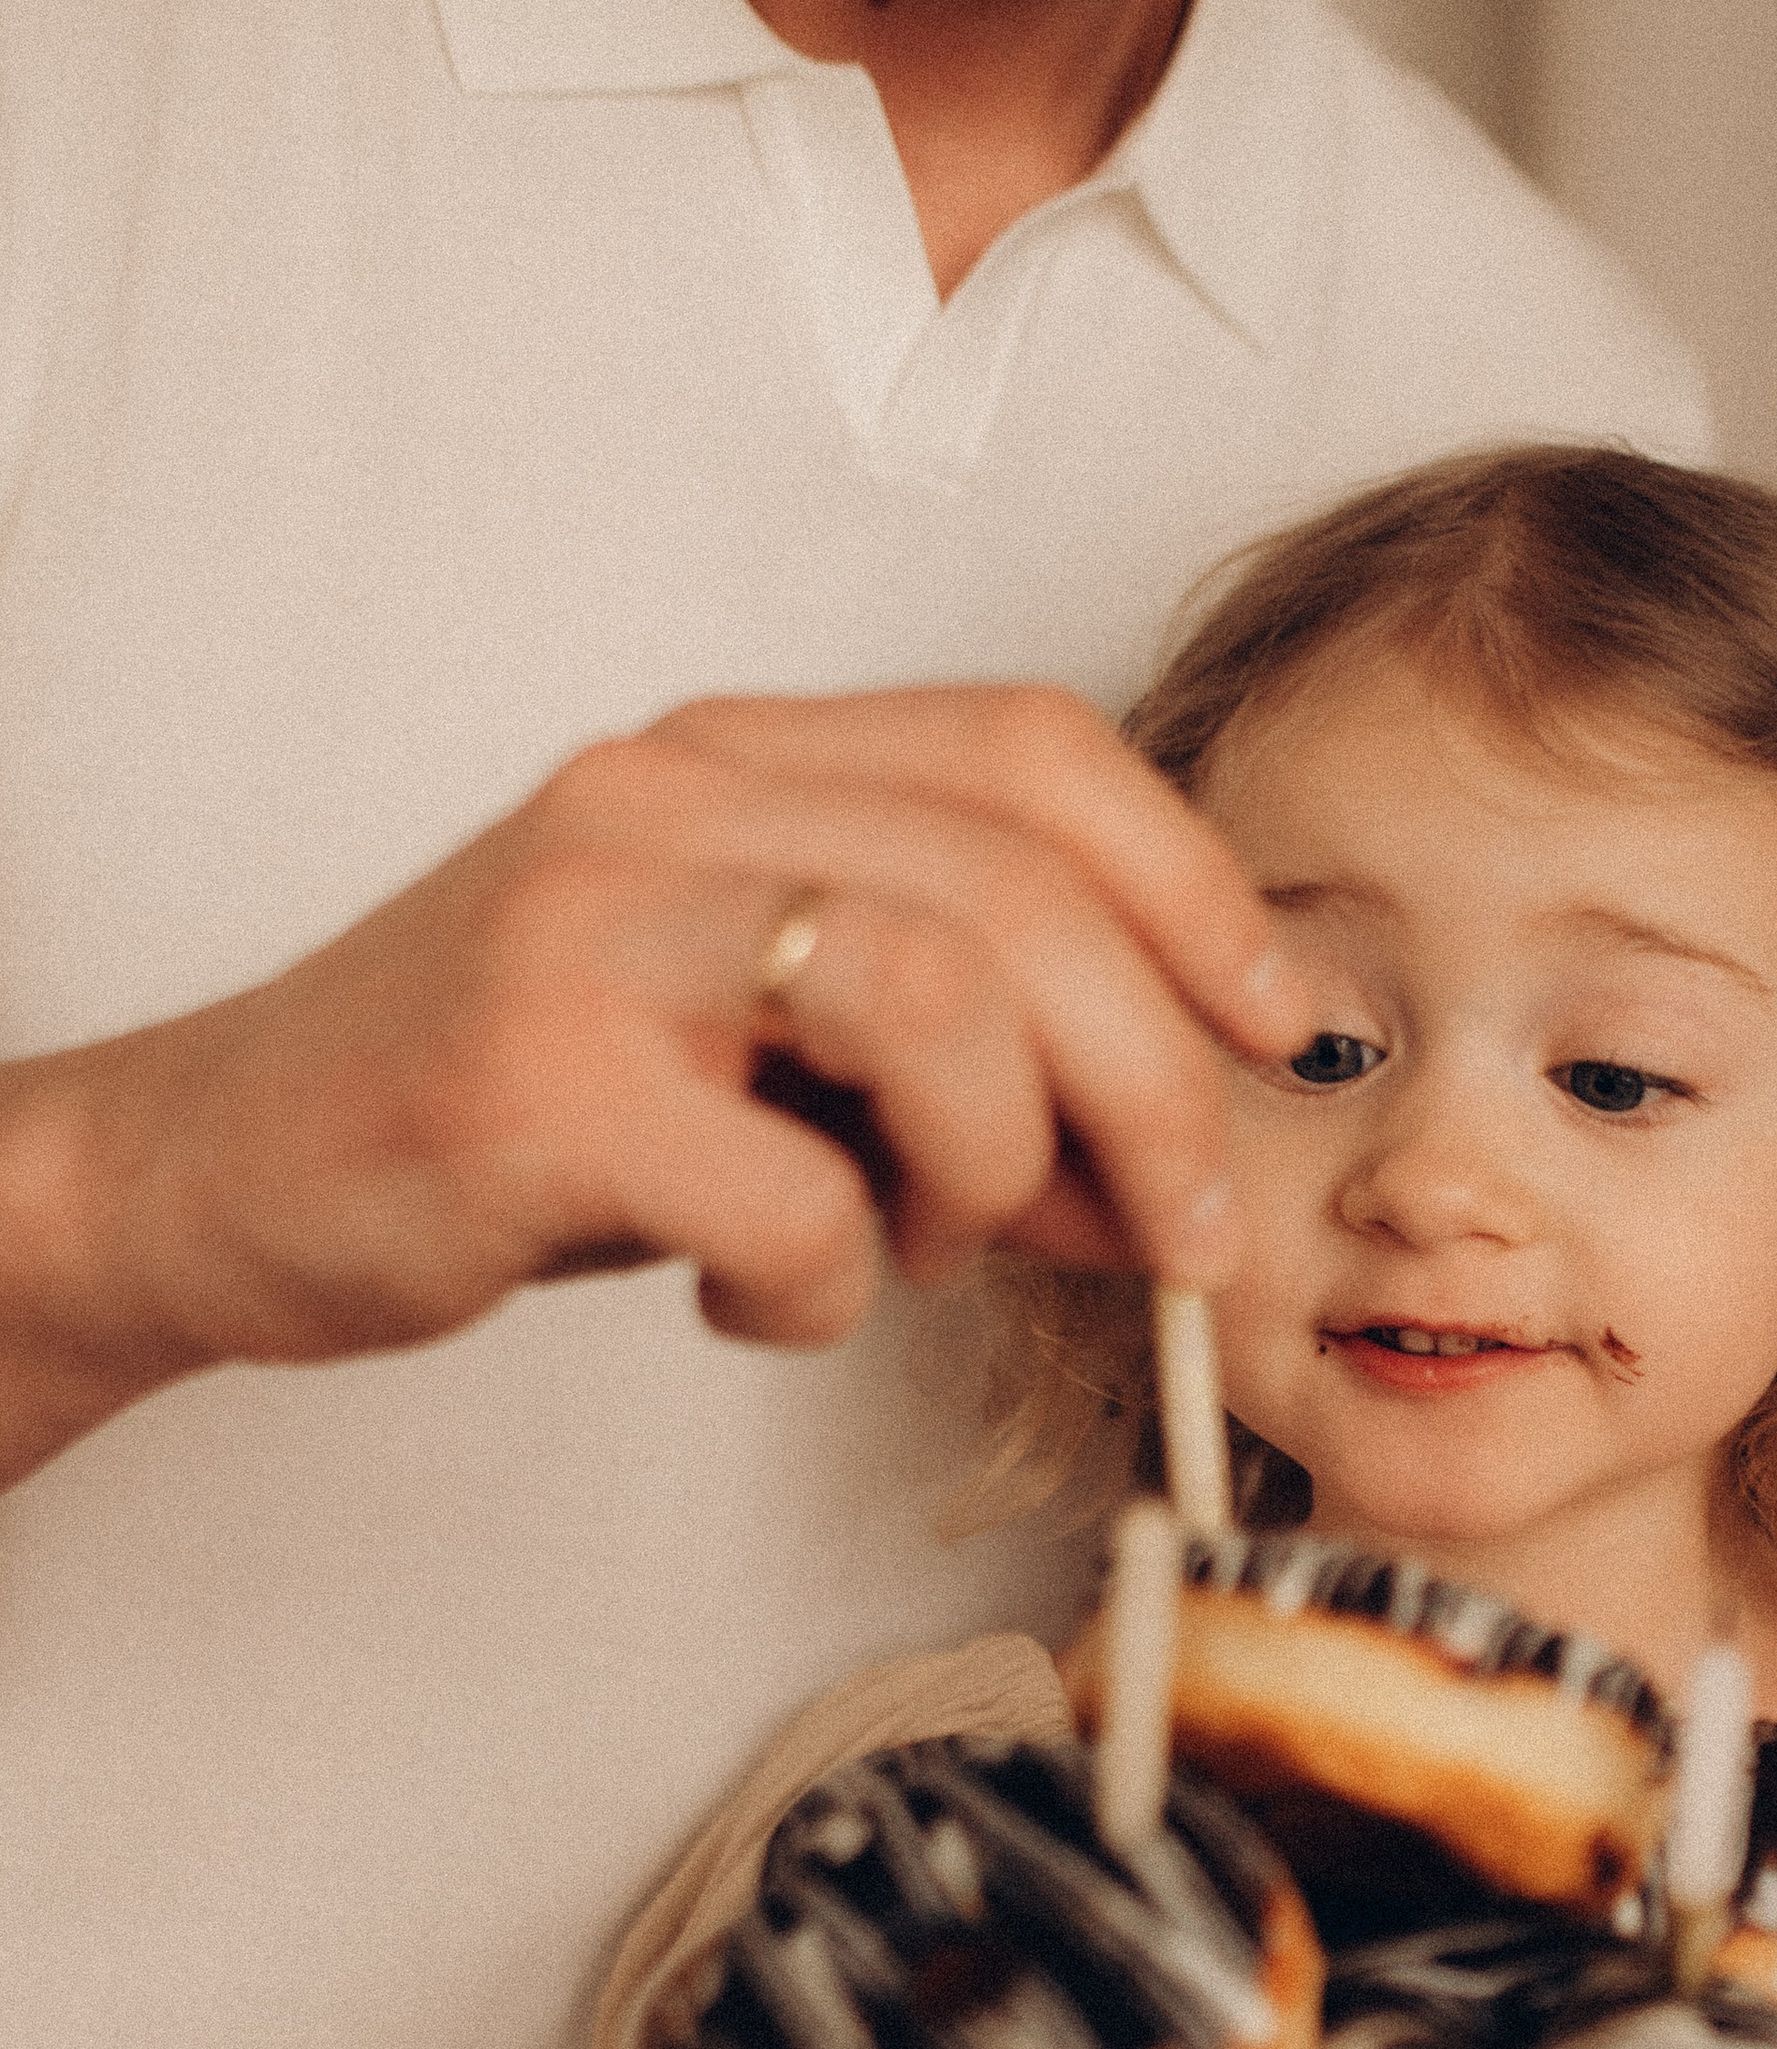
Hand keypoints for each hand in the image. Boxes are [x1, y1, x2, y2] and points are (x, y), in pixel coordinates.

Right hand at [0, 684, 1308, 1481]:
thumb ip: (961, 1083)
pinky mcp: (536, 1081)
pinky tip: (748, 1297)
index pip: (1034, 751)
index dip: (1192, 887)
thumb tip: (1168, 1179)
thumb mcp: (767, 1066)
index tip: (1275, 1029)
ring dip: (990, 1170)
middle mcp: (667, 798)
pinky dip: (821, 1289)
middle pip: (1023, 890)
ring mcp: (593, 925)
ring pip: (936, 1001)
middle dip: (1152, 1089)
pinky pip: (794, 1199)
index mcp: (735, 760)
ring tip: (917, 1250)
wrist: (229, 1175)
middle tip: (1177, 1240)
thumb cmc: (524, 1118)